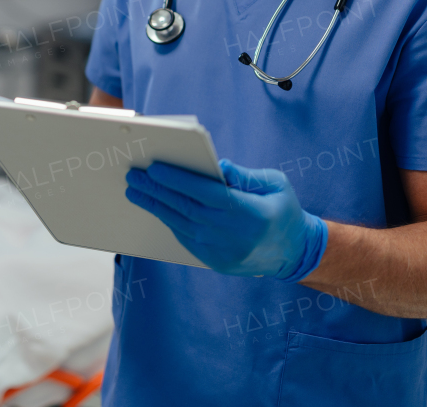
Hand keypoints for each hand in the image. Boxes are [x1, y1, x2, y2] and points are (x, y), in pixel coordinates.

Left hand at [124, 159, 326, 281]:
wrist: (293, 253)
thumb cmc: (283, 209)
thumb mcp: (275, 184)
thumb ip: (244, 175)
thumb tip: (217, 165)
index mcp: (249, 212)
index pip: (205, 194)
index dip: (178, 180)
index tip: (154, 167)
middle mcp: (232, 234)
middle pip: (186, 209)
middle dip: (156, 190)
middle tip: (133, 175)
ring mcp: (221, 251)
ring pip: (180, 225)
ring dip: (155, 206)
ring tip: (135, 190)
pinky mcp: (214, 261)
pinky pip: (185, 238)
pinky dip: (169, 221)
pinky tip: (155, 207)